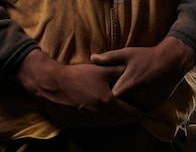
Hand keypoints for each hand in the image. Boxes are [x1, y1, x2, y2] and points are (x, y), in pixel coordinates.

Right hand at [14, 49, 142, 126]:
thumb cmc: (77, 75)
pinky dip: (102, 122)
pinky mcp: (78, 124)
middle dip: (128, 119)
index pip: (127, 111)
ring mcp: (88, 121)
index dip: (136, 112)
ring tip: (122, 118)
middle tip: (135, 116)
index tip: (143, 112)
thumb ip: (115, 71)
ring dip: (116, 121)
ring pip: (107, 125)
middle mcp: (99, 115)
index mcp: (107, 102)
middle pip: (118, 121)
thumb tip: (128, 70)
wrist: (52, 84)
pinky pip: (95, 125)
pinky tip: (104, 118)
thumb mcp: (99, 70)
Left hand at [90, 37, 195, 112]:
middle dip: (113, 103)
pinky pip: (140, 111)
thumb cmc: (147, 56)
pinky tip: (132, 100)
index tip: (101, 92)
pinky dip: (135, 108)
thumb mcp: (127, 54)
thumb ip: (109, 58)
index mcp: (126, 86)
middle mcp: (135, 98)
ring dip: (125, 106)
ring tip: (120, 99)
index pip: (109, 99)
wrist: (171, 62)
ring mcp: (145, 104)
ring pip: (130, 110)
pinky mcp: (153, 106)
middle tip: (108, 97)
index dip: (104, 97)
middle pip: (119, 106)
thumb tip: (92, 58)